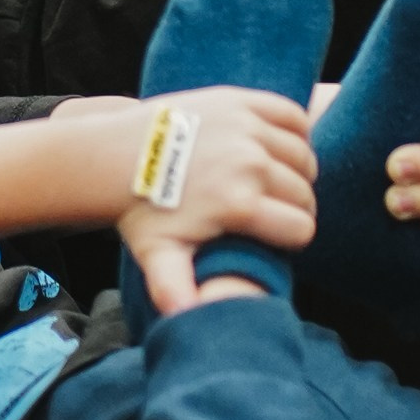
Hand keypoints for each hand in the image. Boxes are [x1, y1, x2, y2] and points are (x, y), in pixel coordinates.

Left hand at [116, 86, 316, 319]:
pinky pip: (293, 116)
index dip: (290, 236)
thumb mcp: (158, 253)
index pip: (301, 227)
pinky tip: (274, 146)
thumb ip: (174, 288)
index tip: (271, 233)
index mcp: (238, 204)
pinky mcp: (242, 100)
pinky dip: (294, 131)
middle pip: (305, 192)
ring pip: (304, 156)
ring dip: (297, 170)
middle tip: (269, 207)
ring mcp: (247, 127)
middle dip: (295, 205)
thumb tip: (186, 319)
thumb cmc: (141, 209)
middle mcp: (249, 163)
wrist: (115, 154)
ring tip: (271, 180)